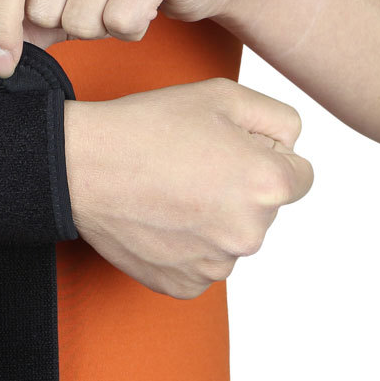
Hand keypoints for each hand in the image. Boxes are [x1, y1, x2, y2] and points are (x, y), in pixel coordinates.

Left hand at [0, 0, 251, 77]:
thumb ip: (19, 17)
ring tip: (119, 0)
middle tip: (94, 2)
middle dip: (66, 24)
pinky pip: (119, 20)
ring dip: (99, 28)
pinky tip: (143, 7)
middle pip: (43, 7)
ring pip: (80, 19)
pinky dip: (128, 31)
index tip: (1, 67)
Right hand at [64, 78, 313, 298]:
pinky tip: (160, 222)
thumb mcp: (222, 96)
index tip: (224, 151)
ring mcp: (214, 266)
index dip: (262, 156)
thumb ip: (280, 119)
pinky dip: (187, 249)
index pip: (298, 175)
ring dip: (212, 222)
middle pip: (263, 211)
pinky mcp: (183, 285)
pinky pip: (201, 266)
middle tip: (189, 170)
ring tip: (169, 196)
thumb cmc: (145, 129)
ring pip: (231, 240)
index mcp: (268, 185)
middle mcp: (249, 234)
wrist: (81, 168)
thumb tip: (289, 149)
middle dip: (237, 191)